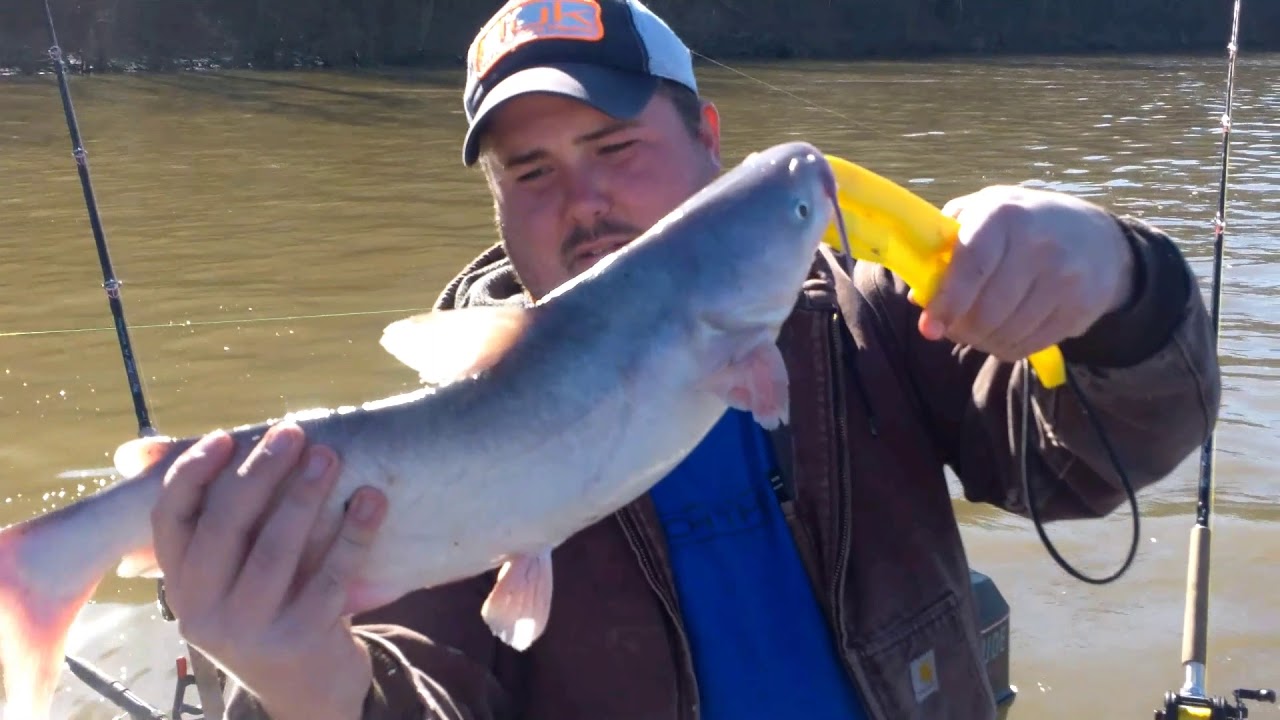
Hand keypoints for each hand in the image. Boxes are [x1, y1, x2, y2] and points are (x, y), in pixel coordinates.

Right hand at [149, 421, 388, 719]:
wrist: (307, 689)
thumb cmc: (267, 608)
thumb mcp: (225, 573)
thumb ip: (206, 515)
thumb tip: (138, 450)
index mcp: (181, 585)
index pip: (169, 521)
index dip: (192, 474)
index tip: (227, 436)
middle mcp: (204, 612)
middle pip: (224, 528)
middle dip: (259, 474)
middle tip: (294, 433)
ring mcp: (250, 631)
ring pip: (274, 551)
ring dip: (304, 497)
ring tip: (329, 456)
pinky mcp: (300, 641)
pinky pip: (329, 578)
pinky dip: (353, 535)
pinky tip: (371, 501)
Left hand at [912, 185, 1135, 362]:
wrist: (1096, 237)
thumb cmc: (1021, 225)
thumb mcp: (982, 214)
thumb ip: (945, 248)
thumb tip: (919, 298)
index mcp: (1004, 214)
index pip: (972, 265)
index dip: (947, 301)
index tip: (930, 326)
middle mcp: (1039, 243)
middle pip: (987, 310)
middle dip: (962, 328)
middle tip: (953, 328)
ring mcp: (1065, 276)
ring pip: (1006, 333)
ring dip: (983, 340)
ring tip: (979, 329)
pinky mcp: (1082, 306)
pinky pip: (1029, 345)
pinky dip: (1008, 347)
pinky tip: (1005, 333)